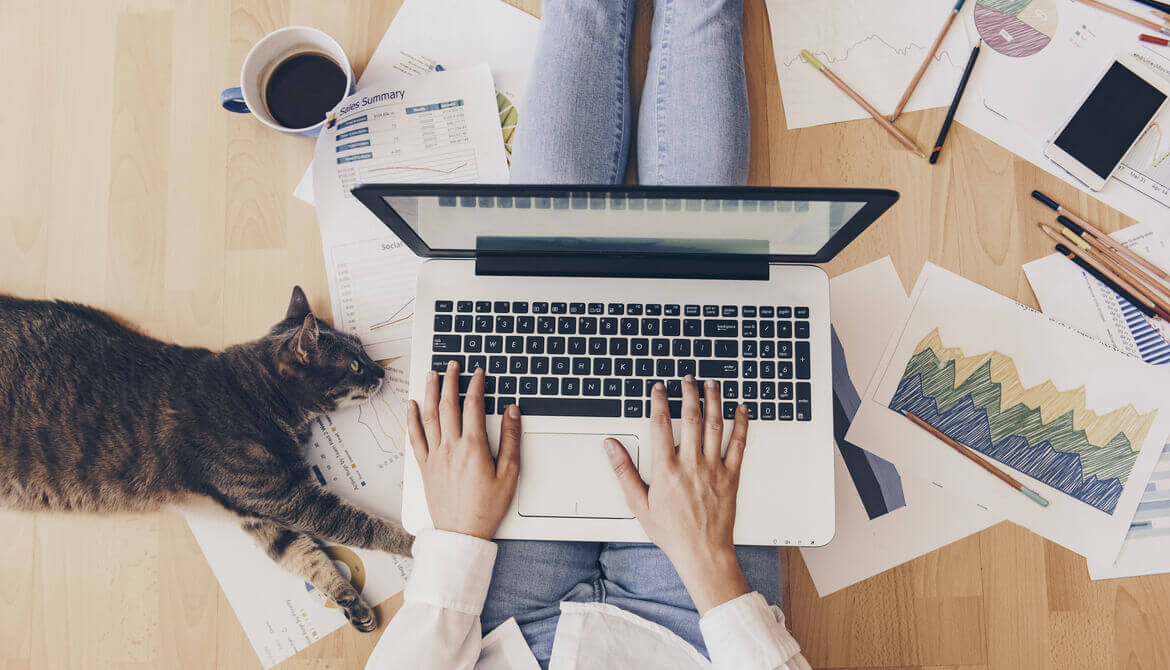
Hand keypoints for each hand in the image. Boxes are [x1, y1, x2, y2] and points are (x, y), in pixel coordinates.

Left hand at [407, 361, 520, 539]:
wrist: (462, 533)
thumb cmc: (487, 507)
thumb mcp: (510, 473)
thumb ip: (511, 439)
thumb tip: (512, 411)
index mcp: (473, 447)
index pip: (473, 405)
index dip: (475, 385)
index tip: (478, 372)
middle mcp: (450, 447)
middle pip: (448, 405)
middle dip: (450, 381)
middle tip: (452, 365)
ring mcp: (435, 456)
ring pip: (429, 416)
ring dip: (430, 392)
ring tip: (431, 375)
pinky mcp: (425, 467)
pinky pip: (415, 438)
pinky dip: (412, 419)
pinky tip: (411, 406)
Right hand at [604, 376, 750, 613]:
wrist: (702, 553)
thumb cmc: (671, 532)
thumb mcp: (639, 504)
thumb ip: (624, 471)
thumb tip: (611, 446)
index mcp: (666, 469)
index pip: (661, 425)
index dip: (659, 402)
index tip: (659, 388)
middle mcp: (691, 464)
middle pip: (690, 417)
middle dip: (689, 393)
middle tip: (687, 379)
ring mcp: (713, 468)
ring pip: (715, 425)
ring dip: (714, 400)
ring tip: (712, 384)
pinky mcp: (731, 476)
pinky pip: (739, 444)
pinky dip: (741, 424)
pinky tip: (741, 409)